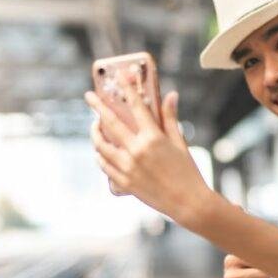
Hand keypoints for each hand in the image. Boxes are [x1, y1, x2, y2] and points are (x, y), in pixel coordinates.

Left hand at [85, 78, 213, 225]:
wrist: (188, 203)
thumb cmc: (187, 171)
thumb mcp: (180, 142)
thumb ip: (170, 118)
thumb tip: (171, 95)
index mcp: (153, 138)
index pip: (137, 106)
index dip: (128, 87)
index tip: (120, 74)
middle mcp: (137, 151)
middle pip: (111, 122)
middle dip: (97, 106)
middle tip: (88, 96)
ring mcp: (128, 168)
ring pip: (101, 145)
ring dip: (95, 132)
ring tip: (94, 125)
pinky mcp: (123, 183)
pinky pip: (104, 164)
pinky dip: (100, 154)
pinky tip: (100, 149)